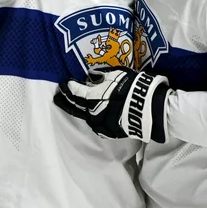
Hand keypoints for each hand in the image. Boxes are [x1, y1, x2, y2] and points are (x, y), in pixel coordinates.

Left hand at [53, 67, 171, 142]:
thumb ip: (101, 76)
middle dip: (64, 101)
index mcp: (92, 97)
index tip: (62, 83)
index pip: (74, 92)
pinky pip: (97, 125)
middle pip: (74, 107)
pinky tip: (92, 115)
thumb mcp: (117, 74)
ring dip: (79, 110)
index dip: (67, 87)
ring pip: (86, 117)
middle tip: (56, 97)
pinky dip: (93, 118)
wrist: (150, 109)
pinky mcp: (110, 132)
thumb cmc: (134, 87)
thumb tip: (90, 76)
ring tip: (73, 105)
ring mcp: (101, 124)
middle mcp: (93, 112)